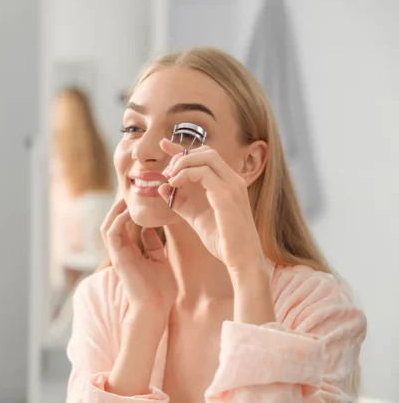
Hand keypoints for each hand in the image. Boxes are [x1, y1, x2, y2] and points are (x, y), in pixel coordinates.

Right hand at [101, 198, 175, 315]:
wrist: (157, 308)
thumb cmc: (161, 290)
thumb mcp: (160, 261)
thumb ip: (153, 245)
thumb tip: (149, 229)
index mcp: (130, 252)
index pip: (121, 226)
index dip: (125, 211)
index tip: (135, 197)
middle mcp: (121, 252)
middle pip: (110, 223)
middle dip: (116, 207)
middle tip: (126, 192)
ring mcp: (118, 255)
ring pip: (106, 227)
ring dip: (114, 212)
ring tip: (124, 199)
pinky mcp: (119, 259)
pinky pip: (112, 235)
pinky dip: (118, 221)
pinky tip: (128, 212)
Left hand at [158, 139, 265, 274]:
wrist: (241, 259)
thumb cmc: (222, 239)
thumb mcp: (195, 216)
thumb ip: (179, 201)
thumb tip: (161, 187)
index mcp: (228, 183)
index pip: (205, 156)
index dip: (183, 148)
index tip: (163, 145)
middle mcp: (233, 180)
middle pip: (206, 151)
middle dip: (182, 156)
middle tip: (167, 173)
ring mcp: (232, 185)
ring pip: (206, 157)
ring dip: (182, 163)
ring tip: (169, 177)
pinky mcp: (227, 195)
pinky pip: (203, 173)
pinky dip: (185, 174)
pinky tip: (174, 185)